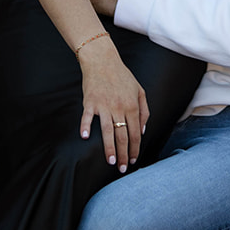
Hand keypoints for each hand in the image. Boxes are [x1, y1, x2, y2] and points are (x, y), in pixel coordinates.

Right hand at [77, 39, 149, 170]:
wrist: (102, 60)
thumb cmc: (122, 76)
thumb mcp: (140, 91)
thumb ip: (144, 111)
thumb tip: (143, 130)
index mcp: (132, 106)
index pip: (136, 133)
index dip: (134, 148)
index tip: (132, 159)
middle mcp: (119, 108)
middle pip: (123, 136)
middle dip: (123, 154)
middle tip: (122, 168)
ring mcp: (104, 105)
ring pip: (108, 131)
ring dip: (109, 148)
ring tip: (110, 161)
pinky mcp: (90, 102)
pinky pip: (87, 117)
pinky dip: (86, 127)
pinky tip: (86, 138)